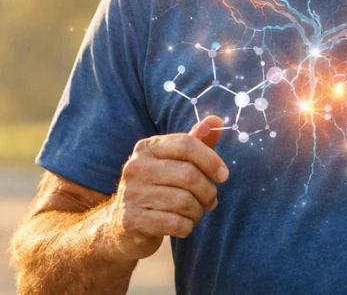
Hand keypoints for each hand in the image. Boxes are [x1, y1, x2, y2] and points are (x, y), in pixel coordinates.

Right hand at [106, 116, 227, 259]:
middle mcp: (136, 167)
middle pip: (189, 175)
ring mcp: (131, 193)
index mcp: (147, 148)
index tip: (223, 175)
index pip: (186, 144)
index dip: (211, 160)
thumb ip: (195, 142)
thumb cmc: (157, 188)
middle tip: (211, 201)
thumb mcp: (173, 162)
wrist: (123, 225)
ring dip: (198, 212)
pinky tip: (183, 225)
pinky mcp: (132, 220)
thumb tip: (215, 120)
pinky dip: (187, 227)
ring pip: (184, 202)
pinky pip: (176, 223)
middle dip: (208, 191)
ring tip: (195, 213)